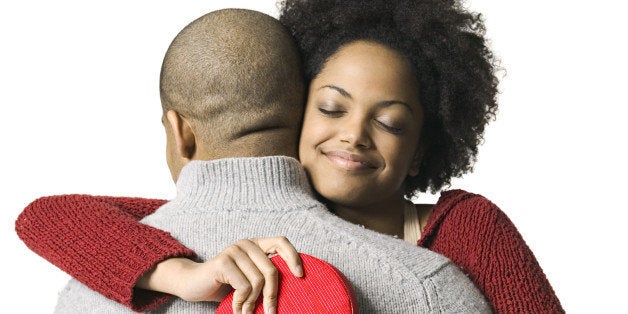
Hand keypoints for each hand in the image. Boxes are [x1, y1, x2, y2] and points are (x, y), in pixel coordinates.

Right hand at [137, 236, 302, 313]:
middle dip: (272, 295)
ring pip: (258, 281)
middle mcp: (246, 243)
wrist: (193, 284)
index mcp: (256, 244)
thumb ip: (265, 276)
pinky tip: (236, 308)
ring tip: (245, 312)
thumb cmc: (225, 284)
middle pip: (272, 269)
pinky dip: (241, 302)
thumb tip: (294, 284)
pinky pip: (243, 286)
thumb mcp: (249, 278)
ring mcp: (234, 250)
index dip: (294, 258)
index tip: (300, 276)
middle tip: (270, 313)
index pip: (282, 242)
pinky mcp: (223, 262)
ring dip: (253, 302)